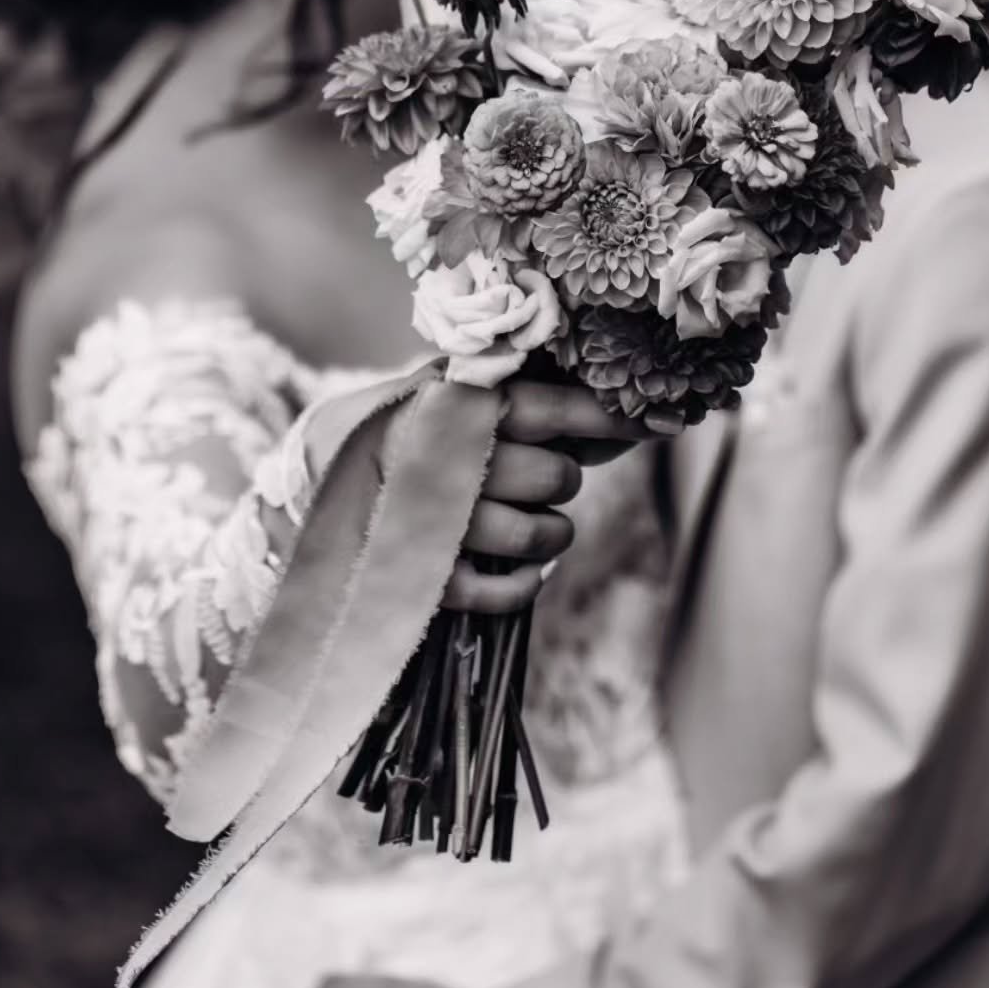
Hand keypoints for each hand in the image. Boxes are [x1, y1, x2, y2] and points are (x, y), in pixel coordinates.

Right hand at [442, 383, 650, 613]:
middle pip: (557, 477)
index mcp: (464, 404)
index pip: (555, 410)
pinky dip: (524, 584)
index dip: (610, 418)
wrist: (329, 474)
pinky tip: (525, 569)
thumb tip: (626, 422)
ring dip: (551, 533)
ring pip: (537, 537)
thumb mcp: (464, 394)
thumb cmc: (421, 424)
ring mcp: (440, 521)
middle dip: (563, 477)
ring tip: (531, 519)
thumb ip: (533, 401)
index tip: (659, 422)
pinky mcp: (431, 573)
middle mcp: (452, 460)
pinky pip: (503, 593)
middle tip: (539, 474)